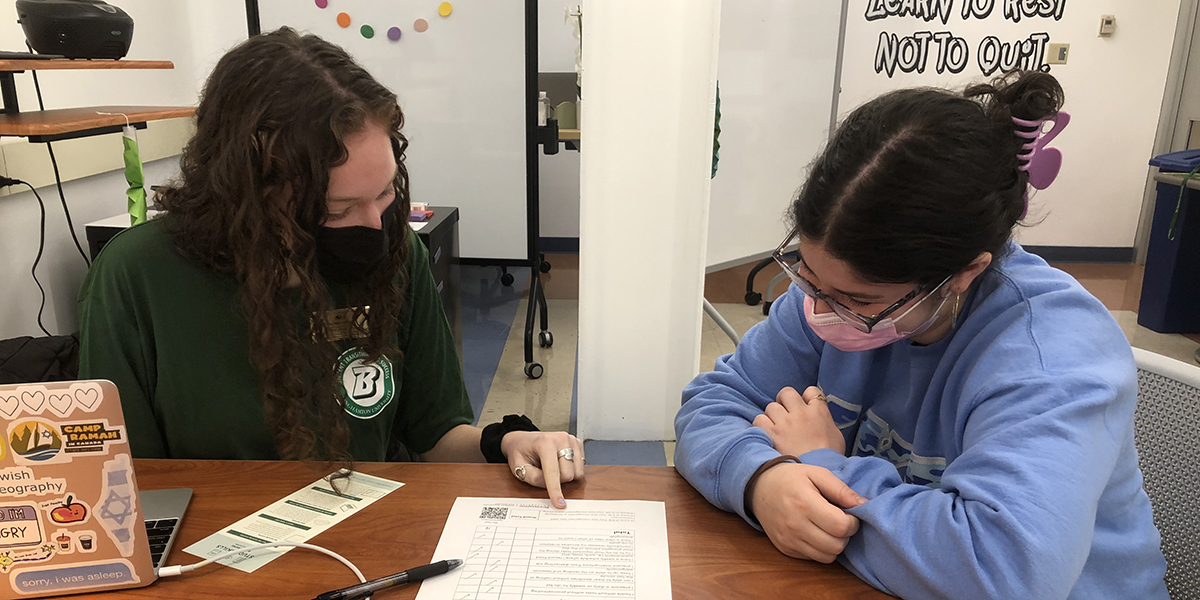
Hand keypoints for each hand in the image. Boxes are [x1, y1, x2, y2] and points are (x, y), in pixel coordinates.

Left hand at [501, 430, 584, 508]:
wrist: (523, 440)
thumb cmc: (520, 452)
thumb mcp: (518, 466)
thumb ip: (533, 478)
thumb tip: (551, 487)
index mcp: (545, 442)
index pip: (553, 472)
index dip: (555, 490)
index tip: (559, 504)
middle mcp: (561, 439)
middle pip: (568, 474)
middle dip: (557, 481)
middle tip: (544, 473)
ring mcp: (571, 440)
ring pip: (577, 473)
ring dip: (565, 476)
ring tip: (553, 467)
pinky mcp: (578, 444)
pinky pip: (581, 468)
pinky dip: (571, 471)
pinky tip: (560, 464)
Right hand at [749, 462, 865, 562]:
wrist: (758, 487)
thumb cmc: (791, 478)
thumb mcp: (817, 474)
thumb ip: (841, 489)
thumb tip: (864, 504)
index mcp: (804, 503)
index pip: (841, 526)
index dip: (853, 522)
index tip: (849, 514)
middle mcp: (795, 525)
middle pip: (837, 545)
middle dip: (845, 535)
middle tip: (840, 521)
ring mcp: (788, 540)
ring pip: (827, 557)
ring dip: (834, 544)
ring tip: (828, 528)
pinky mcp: (785, 549)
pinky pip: (814, 558)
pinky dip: (820, 549)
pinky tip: (815, 533)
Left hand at [753, 387, 844, 456]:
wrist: (816, 474)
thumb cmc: (829, 459)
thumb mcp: (836, 437)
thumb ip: (826, 421)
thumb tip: (819, 418)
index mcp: (819, 411)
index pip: (811, 391)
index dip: (806, 398)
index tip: (804, 407)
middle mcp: (801, 412)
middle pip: (786, 393)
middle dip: (784, 402)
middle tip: (785, 415)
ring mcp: (785, 422)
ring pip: (771, 406)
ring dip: (772, 416)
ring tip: (776, 428)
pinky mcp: (771, 432)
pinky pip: (759, 419)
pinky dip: (761, 425)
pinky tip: (767, 434)